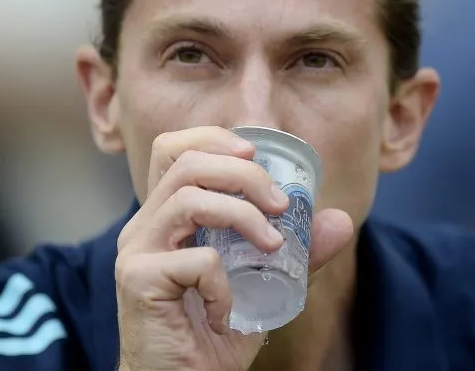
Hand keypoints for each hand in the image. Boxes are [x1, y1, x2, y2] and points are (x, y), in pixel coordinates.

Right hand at [114, 126, 353, 370]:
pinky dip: (223, 283)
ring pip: (188, 198)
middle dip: (245, 176)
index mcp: (164, 217)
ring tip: (271, 247)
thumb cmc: (211, 335)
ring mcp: (135, 252)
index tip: (255, 159)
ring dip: (243, 216)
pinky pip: (195, 259)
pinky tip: (225, 312)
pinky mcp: (137, 281)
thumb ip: (297, 253)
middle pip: (185, 163)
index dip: (214, 139)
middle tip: (280, 207)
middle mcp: (143, 227)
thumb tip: (340, 221)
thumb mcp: (263, 285)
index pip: (174, 149)